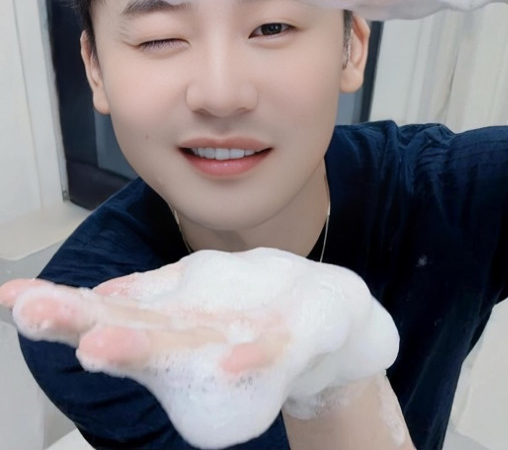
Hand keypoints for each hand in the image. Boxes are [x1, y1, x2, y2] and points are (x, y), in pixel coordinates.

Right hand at [0, 248, 397, 448]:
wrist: (327, 323)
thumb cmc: (249, 308)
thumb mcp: (194, 293)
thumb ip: (148, 298)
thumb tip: (100, 296)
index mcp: (170, 316)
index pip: (105, 309)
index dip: (59, 307)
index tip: (12, 298)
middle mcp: (192, 337)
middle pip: (134, 333)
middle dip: (83, 329)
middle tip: (30, 319)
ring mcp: (234, 341)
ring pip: (187, 347)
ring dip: (143, 349)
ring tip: (101, 348)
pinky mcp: (283, 343)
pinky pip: (263, 353)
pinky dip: (244, 362)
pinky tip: (228, 363)